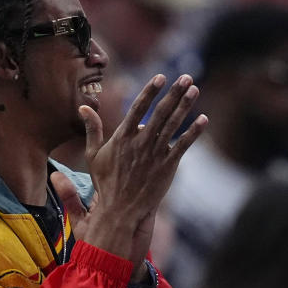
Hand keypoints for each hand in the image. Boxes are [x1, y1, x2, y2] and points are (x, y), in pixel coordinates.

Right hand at [76, 74, 207, 264]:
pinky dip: (194, 132)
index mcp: (122, 138)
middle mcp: (140, 143)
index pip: (138, 108)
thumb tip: (84, 107)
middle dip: (174, 93)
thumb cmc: (105, 182)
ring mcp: (155, 154)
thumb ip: (92, 129)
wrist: (119, 211)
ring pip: (173, 125)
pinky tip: (203, 119)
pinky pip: (183, 145)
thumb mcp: (93, 155)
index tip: (161, 77)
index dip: (150, 91)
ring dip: (185, 105)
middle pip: (160, 112)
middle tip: (186, 77)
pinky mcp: (167, 167)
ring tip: (194, 89)